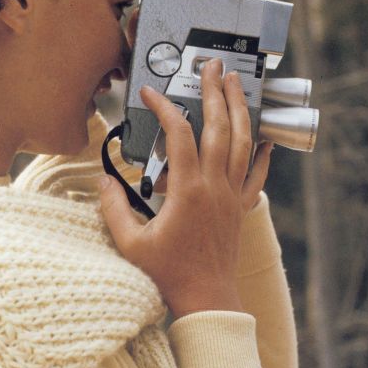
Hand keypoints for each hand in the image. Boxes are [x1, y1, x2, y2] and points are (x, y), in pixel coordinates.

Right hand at [99, 58, 272, 317]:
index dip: (165, 108)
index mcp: (187, 191)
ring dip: (240, 110)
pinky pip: (257, 175)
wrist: (206, 301)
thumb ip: (113, 208)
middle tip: (212, 66)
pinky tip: (264, 137)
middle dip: (216, 92)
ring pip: (243, 143)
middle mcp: (215, 187)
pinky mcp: (241, 208)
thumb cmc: (168, 274)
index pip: (179, 135)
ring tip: (236, 84)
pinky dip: (262, 153)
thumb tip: (104, 180)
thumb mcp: (131, 243)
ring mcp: (232, 196)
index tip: (151, 94)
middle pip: (220, 128)